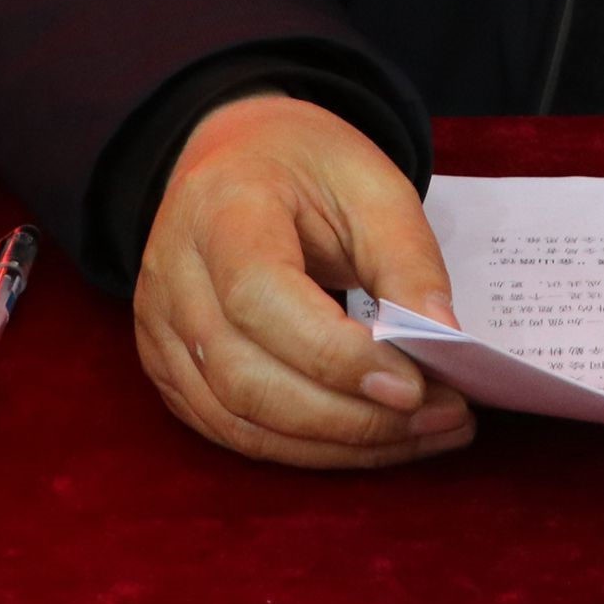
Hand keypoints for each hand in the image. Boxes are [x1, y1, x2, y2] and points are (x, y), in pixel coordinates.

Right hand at [133, 90, 474, 469]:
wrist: (237, 155)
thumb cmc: (307, 164)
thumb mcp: (372, 184)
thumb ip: (407, 260)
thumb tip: (444, 341)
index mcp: (220, 208)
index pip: (260, 298)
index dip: (334, 355)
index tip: (416, 384)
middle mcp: (171, 274)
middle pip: (246, 377)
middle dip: (351, 417)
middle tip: (445, 415)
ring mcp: (159, 328)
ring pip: (238, 420)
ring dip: (337, 445)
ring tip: (423, 433)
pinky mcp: (169, 368)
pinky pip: (231, 431)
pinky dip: (305, 449)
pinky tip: (369, 441)